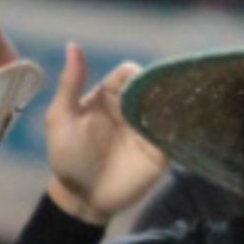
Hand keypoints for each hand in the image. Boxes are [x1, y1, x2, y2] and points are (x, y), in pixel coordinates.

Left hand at [45, 43, 167, 224]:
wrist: (81, 199)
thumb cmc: (67, 157)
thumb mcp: (62, 117)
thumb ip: (70, 83)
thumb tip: (73, 45)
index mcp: (109, 97)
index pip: (130, 73)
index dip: (135, 74)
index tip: (134, 86)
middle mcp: (131, 110)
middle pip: (154, 86)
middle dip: (160, 85)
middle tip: (161, 94)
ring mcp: (147, 131)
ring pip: (168, 107)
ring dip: (173, 103)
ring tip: (175, 106)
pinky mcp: (160, 152)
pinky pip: (175, 134)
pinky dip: (180, 127)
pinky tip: (181, 125)